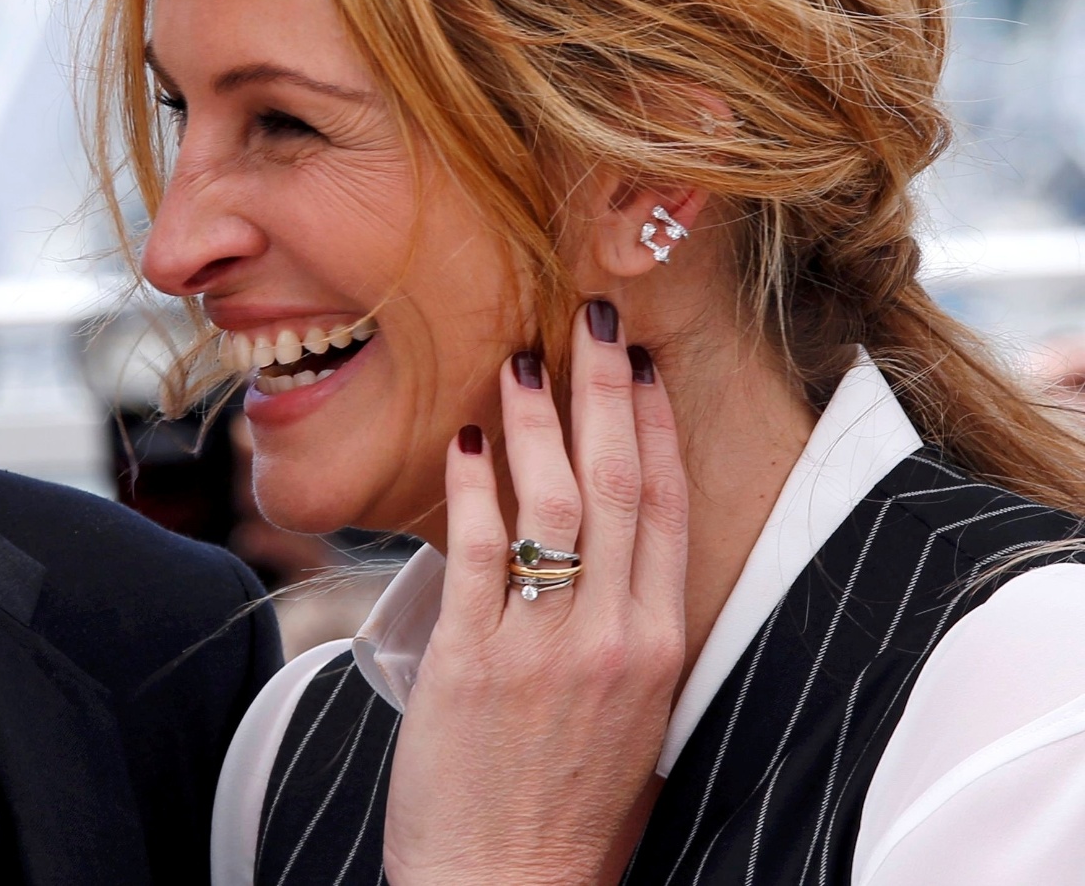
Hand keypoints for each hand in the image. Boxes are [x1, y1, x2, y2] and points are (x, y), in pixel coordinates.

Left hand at [382, 300, 688, 884]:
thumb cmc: (569, 812)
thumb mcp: (632, 720)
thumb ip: (624, 638)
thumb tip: (603, 562)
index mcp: (660, 648)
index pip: (666, 507)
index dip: (655, 425)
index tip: (644, 366)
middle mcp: (613, 639)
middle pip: (619, 485)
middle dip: (608, 390)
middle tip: (594, 319)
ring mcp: (543, 649)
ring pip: (551, 504)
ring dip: (537, 420)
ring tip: (522, 359)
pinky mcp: (471, 664)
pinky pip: (475, 554)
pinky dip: (471, 489)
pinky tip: (466, 440)